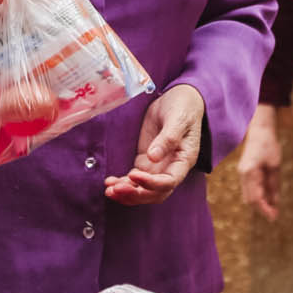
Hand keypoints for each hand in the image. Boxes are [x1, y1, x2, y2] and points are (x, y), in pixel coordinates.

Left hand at [105, 85, 204, 206]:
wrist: (178, 99)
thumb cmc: (183, 107)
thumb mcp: (178, 119)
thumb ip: (168, 138)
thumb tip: (153, 157)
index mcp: (183, 161)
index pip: (169, 182)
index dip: (151, 183)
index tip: (133, 175)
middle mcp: (170, 169)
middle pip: (154, 193)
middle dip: (135, 194)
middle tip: (115, 189)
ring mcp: (157, 167)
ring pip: (142, 189)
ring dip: (126, 193)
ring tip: (109, 190)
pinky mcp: (144, 161)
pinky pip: (133, 179)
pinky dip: (122, 184)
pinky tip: (109, 183)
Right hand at [238, 104, 282, 221]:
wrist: (260, 131)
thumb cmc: (269, 146)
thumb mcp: (275, 166)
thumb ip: (274, 185)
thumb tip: (275, 203)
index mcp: (250, 172)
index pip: (255, 197)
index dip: (264, 209)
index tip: (274, 217)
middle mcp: (243, 175)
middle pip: (250, 199)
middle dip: (261, 209)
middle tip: (275, 216)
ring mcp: (242, 174)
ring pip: (248, 196)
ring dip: (259, 203)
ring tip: (273, 210)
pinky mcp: (245, 173)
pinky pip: (250, 189)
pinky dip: (258, 196)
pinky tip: (268, 199)